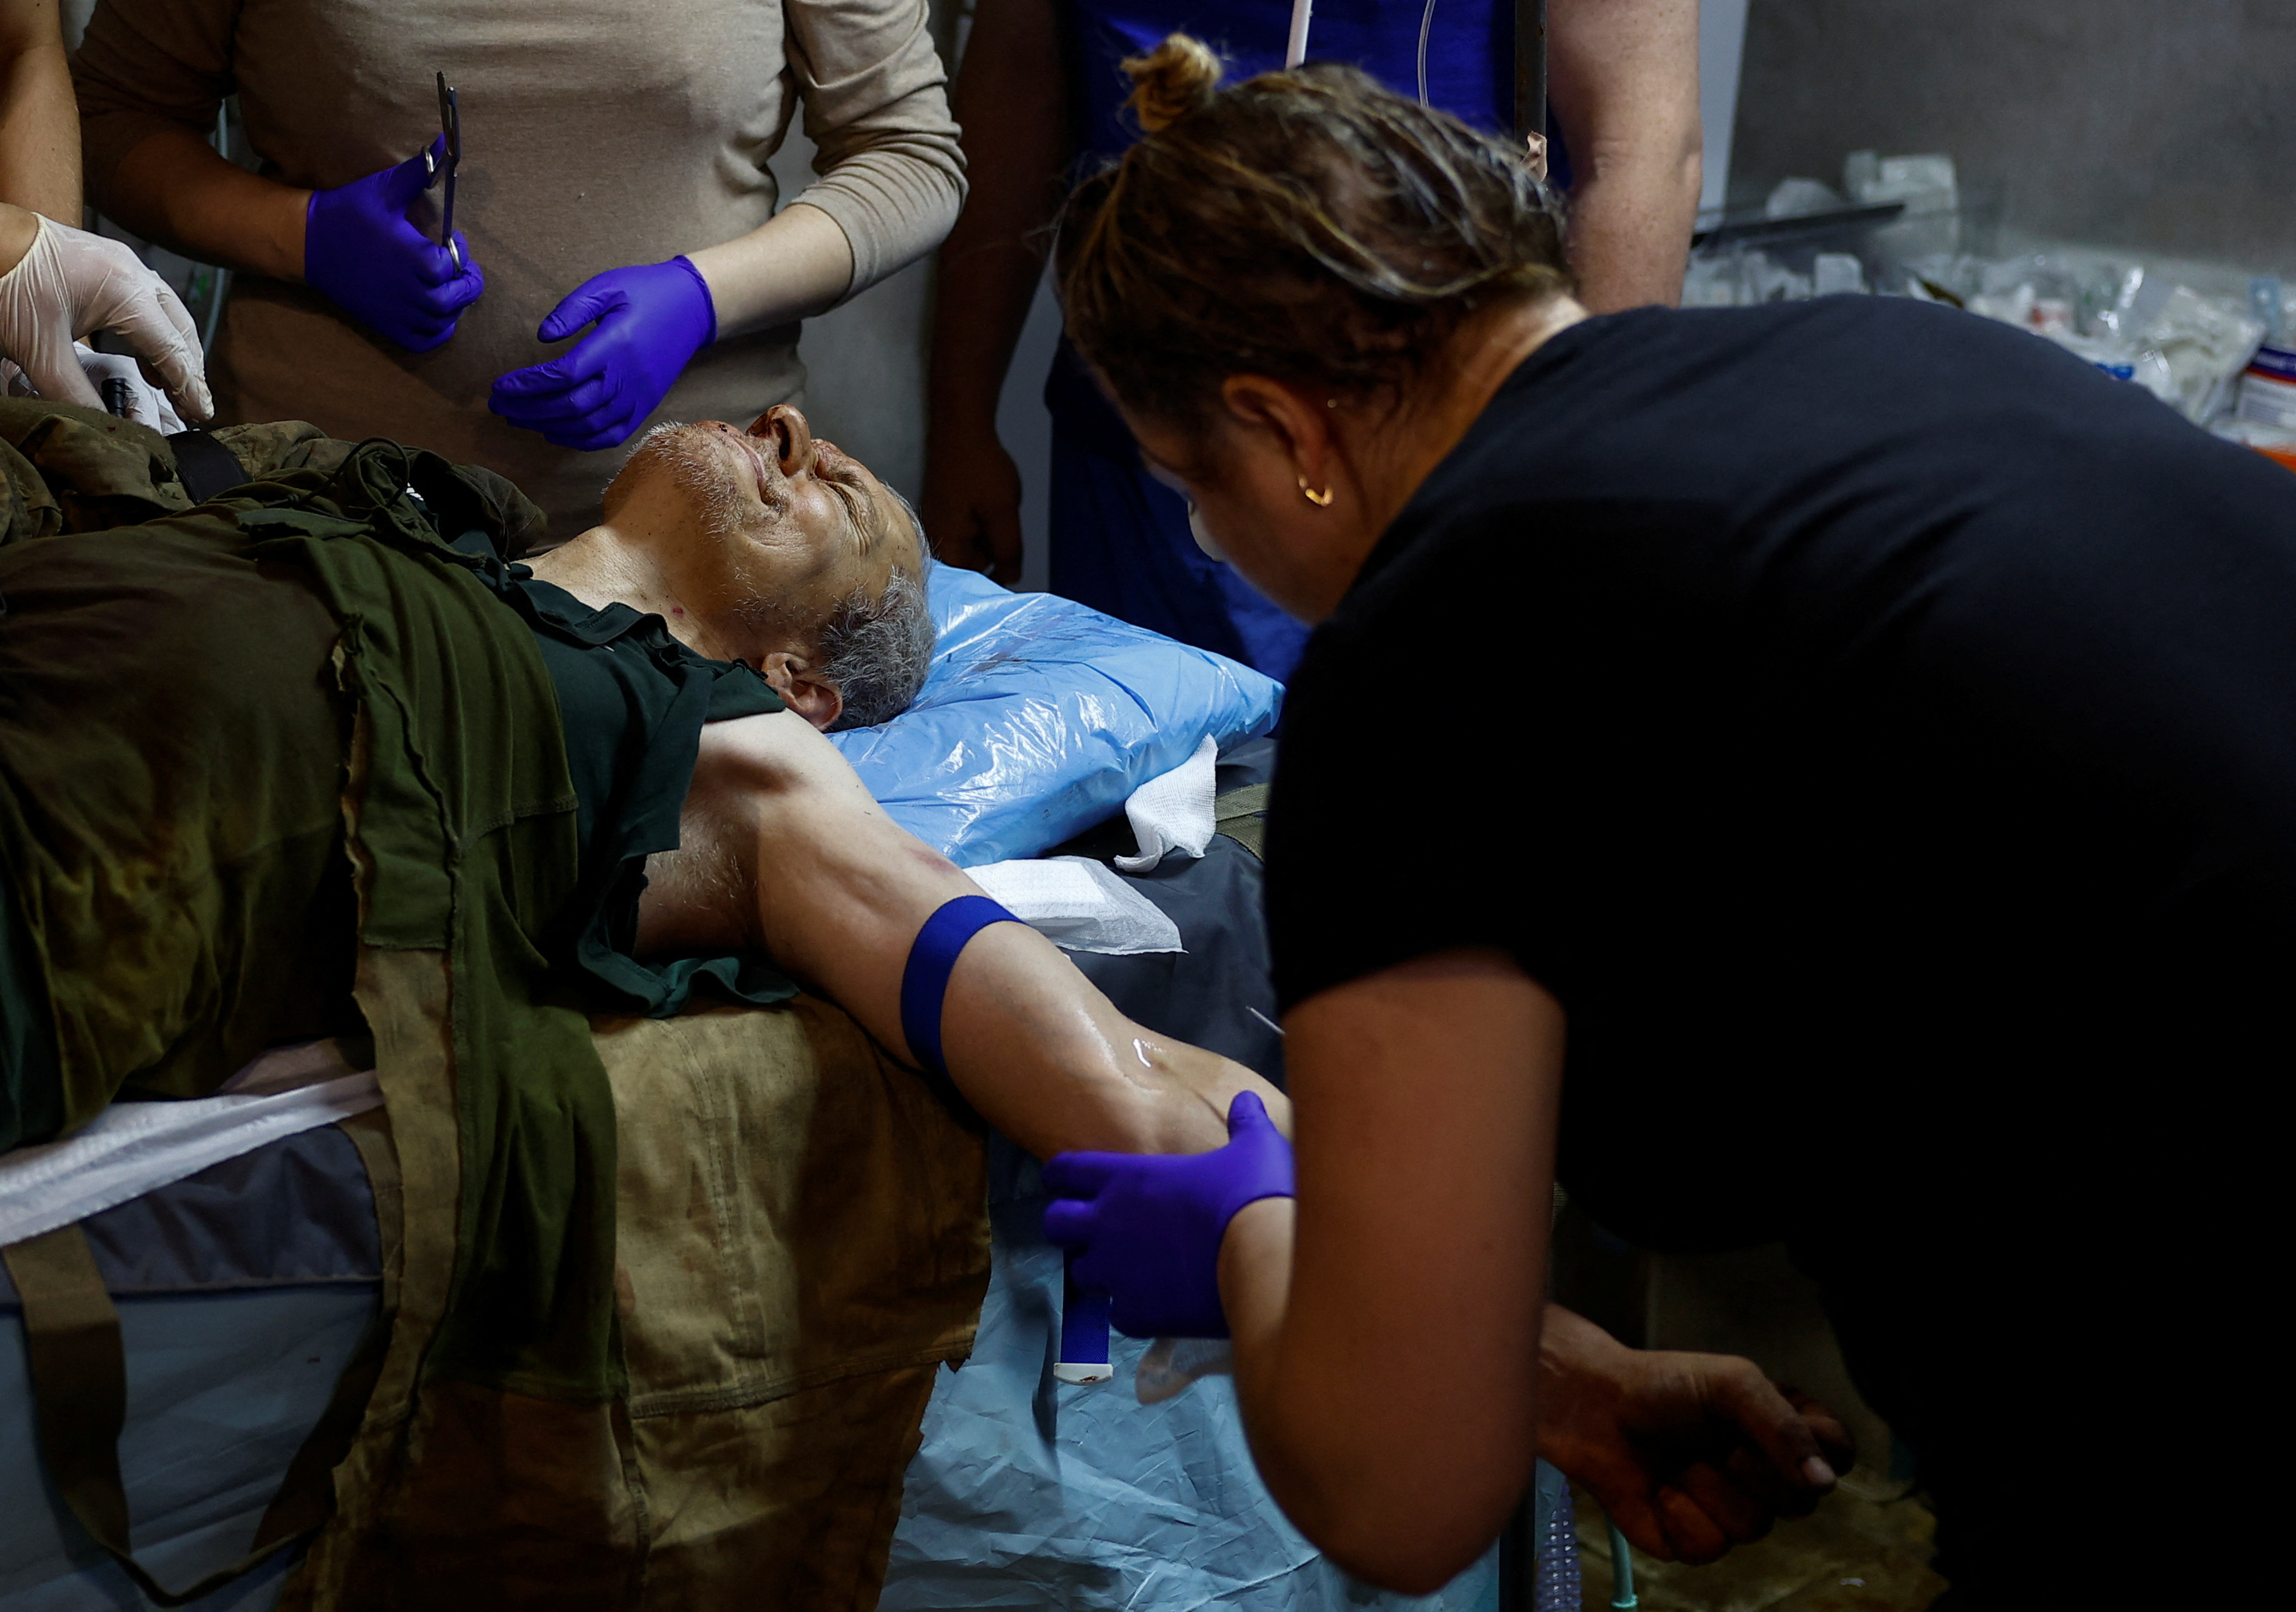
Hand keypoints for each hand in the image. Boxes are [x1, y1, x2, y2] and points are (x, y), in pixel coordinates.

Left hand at [0, 208, 211, 420]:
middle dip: (190, 368)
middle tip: (192, 403)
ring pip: (166, 311)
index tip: (202, 413)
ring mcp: (121, 261)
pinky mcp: (105, 259)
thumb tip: (104, 425)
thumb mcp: (37, 348)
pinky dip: (153, 329)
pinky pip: (145, 297)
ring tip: (169, 383)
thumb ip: (73, 392)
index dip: (189, 386)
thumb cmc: (6, 281)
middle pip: (181, 329)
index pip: (172, 350)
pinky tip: (142, 351)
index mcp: (127, 293)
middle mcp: (134, 273)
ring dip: (173, 348)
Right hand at [303, 139, 483, 351]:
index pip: (452, 265)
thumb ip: (419, 170)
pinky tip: (434, 312)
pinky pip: (424, 340)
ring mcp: (396, 311)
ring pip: (442, 320)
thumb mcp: (385, 188)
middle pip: (454, 298)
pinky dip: (436, 331)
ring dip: (453, 305)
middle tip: (461, 270)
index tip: (452, 243)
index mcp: (413, 257)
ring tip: (447, 286)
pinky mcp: (385, 326)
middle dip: (465, 283)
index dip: (459, 254)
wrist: (307, 243)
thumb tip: (442, 141)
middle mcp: (408, 289)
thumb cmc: (348, 213)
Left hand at [488, 258, 715, 451]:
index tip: (499, 387)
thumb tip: (543, 337)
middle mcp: (625, 377)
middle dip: (529, 410)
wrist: (693, 308)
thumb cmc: (646, 292)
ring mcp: (638, 397)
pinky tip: (556, 434)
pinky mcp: (645, 407)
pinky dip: (582, 441)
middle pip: (570, 406)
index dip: (527, 386)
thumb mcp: (607, 286)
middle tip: (499, 407)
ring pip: (587, 425)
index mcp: (613, 345)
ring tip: (520, 420)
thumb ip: (572, 309)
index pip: (562, 375)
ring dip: (549, 426)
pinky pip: (611, 435)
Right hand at [921, 428, 1023, 581]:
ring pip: (973, 543)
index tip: (1008, 562)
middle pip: (972, 564)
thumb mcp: (1003, 515)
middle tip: (1000, 519)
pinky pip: (968, 526)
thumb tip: (1011, 579)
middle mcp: (935, 539)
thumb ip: (1008, 551)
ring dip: (989, 533)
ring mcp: (938, 524)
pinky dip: (982, 518)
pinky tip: (986, 499)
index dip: (994, 576)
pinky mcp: (944, 510)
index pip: (971, 582)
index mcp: (945, 546)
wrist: (961, 427)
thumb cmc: (980, 469)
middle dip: (992, 549)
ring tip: (994, 505)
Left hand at [1043, 1091, 1293, 1337]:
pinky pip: (1118, 1313)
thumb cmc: (1256, 1196)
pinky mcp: (1135, 1314)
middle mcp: (1110, 1224)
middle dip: (1066, 1225)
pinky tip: (1157, 1304)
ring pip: (1082, 1272)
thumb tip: (1247, 1099)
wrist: (1268, 1264)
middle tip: (1089, 1228)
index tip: (1060, 1179)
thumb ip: (1244, 1124)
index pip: (1067, 1169)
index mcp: (1128, 1178)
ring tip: (1127, 1269)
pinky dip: (1132, 1308)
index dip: (1060, 1174)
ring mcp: (1118, 1272)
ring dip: (1100, 1269)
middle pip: (1055, 1223)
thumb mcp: (1256, 1149)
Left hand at [1535, 1305, 1856, 1564]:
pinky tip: (1660, 1491)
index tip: (1779, 1430)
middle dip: (1757, 1472)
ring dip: (1712, 1490)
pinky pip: (1708, 1549)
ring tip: (1682, 1462)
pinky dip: (1681, 1516)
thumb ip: (1783, 1428)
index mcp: (1780, 1433)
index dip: (1819, 1452)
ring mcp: (1729, 1511)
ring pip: (1754, 1529)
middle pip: (1801, 1503)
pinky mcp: (1691, 1539)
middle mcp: (1763, 1476)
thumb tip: (1824, 1482)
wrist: (1595, 1408)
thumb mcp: (1732, 1384)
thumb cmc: (1663, 1386)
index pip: (1838, 1456)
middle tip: (1722, 1445)